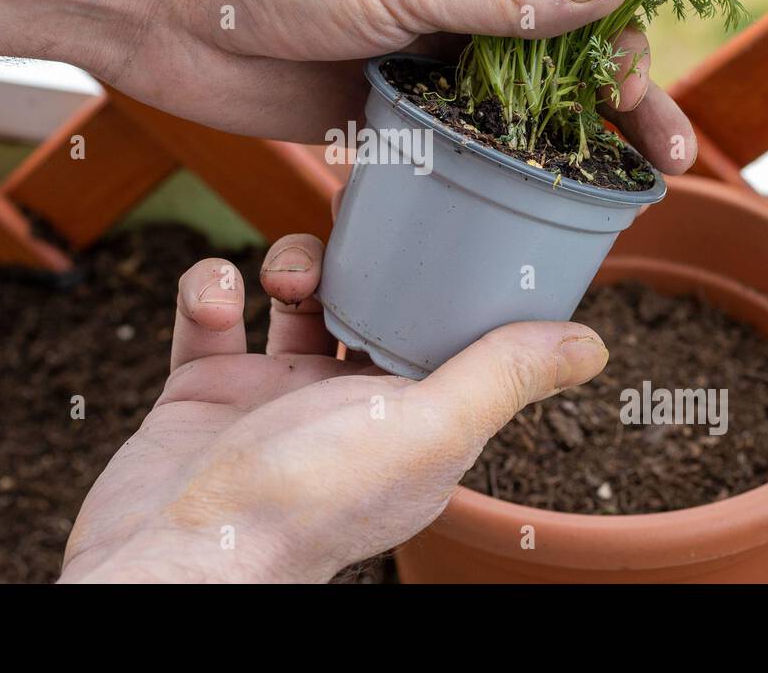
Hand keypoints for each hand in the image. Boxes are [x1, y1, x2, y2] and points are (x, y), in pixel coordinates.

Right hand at [59, 232, 609, 582]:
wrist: (175, 552)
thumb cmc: (307, 500)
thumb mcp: (425, 429)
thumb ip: (500, 377)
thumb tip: (593, 345)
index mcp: (412, 417)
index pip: (444, 329)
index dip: (445, 273)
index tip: (442, 217)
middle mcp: (346, 406)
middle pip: (369, 300)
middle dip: (362, 254)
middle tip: (355, 215)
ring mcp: (273, 396)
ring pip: (293, 299)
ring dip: (290, 263)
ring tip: (286, 279)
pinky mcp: (207, 389)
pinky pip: (213, 317)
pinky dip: (211, 290)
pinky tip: (218, 300)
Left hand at [105, 0, 695, 171]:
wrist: (162, 5)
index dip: (618, 34)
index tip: (641, 86)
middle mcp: (451, 0)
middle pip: (553, 54)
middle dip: (611, 103)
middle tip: (663, 160)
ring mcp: (416, 60)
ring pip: (507, 106)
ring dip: (558, 144)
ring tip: (611, 194)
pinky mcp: (377, 112)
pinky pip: (448, 144)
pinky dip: (486, 171)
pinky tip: (522, 206)